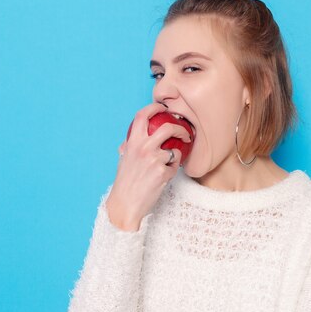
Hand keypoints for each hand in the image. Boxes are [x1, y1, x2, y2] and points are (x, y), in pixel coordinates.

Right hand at [105, 102, 191, 230]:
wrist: (125, 204)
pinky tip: (164, 177)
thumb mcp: (125, 159)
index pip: (143, 115)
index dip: (154, 107)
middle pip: (168, 127)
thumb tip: (133, 138)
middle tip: (185, 132)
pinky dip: (172, 170)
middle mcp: (144, 148)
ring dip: (176, 155)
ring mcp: (155, 160)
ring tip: (170, 162)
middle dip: (180, 128)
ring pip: (175, 150)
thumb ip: (130, 147)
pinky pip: (175, 166)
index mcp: (132, 142)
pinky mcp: (163, 173)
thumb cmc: (125, 182)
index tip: (163, 108)